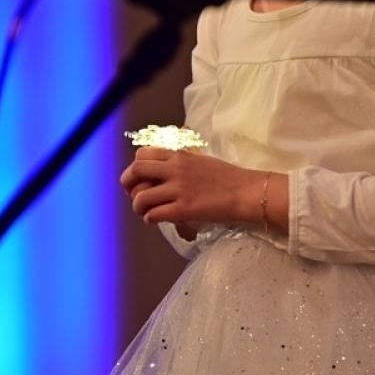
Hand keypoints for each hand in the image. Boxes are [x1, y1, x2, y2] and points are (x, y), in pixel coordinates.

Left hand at [120, 146, 253, 225]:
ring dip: (138, 206)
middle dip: (127, 184)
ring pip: (141, 197)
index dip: (134, 167)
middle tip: (131, 194)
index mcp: (179, 156)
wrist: (247, 192)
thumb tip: (164, 172)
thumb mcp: (200, 161)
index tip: (136, 177)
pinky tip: (155, 220)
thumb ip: (181, 163)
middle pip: (136, 171)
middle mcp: (175, 169)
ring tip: (145, 211)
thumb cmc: (228, 178)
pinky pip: (154, 215)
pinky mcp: (184, 209)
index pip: (142, 154)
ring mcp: (178, 190)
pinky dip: (150, 219)